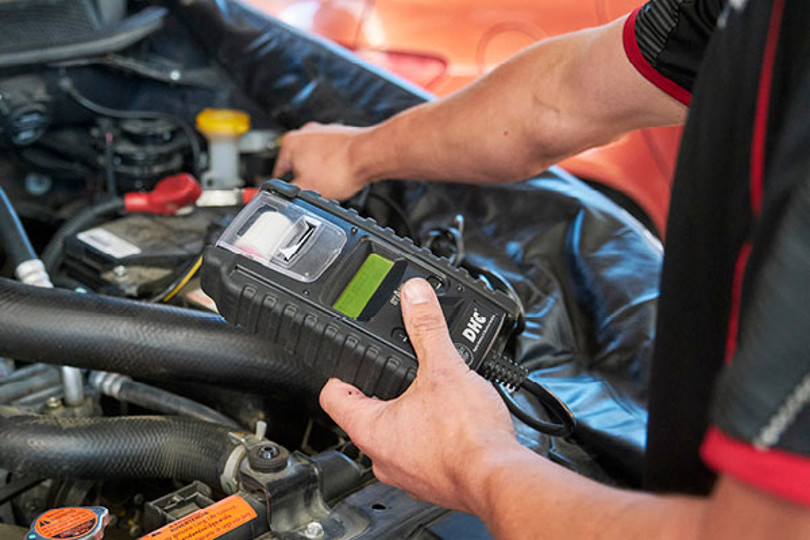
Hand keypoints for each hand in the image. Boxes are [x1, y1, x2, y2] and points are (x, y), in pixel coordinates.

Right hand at [272, 122, 370, 199]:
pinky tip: (342, 175)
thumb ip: (289, 193)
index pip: (278, 171)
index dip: (283, 187)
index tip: (287, 194)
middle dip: (306, 179)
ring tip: (331, 184)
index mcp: (291, 143)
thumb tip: (284, 196)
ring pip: (317, 160)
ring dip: (322, 173)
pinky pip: (334, 156)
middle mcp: (307, 133)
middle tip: (314, 191)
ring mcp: (326, 132)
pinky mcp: (343, 137)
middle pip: (299, 164)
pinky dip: (336, 167)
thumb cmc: (341, 167)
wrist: (369, 155)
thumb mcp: (306, 190)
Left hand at [319, 278, 518, 512]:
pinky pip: (421, 452)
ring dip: (408, 414)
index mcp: (370, 430)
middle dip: (381, 391)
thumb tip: (414, 296)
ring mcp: (407, 474)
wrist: (500, 478)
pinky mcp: (434, 482)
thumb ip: (426, 327)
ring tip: (428, 394)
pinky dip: (431, 435)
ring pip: (395, 437)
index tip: (349, 360)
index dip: (340, 372)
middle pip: (364, 416)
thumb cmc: (468, 437)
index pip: (333, 397)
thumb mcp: (444, 368)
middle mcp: (382, 458)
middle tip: (396, 371)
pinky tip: (452, 421)